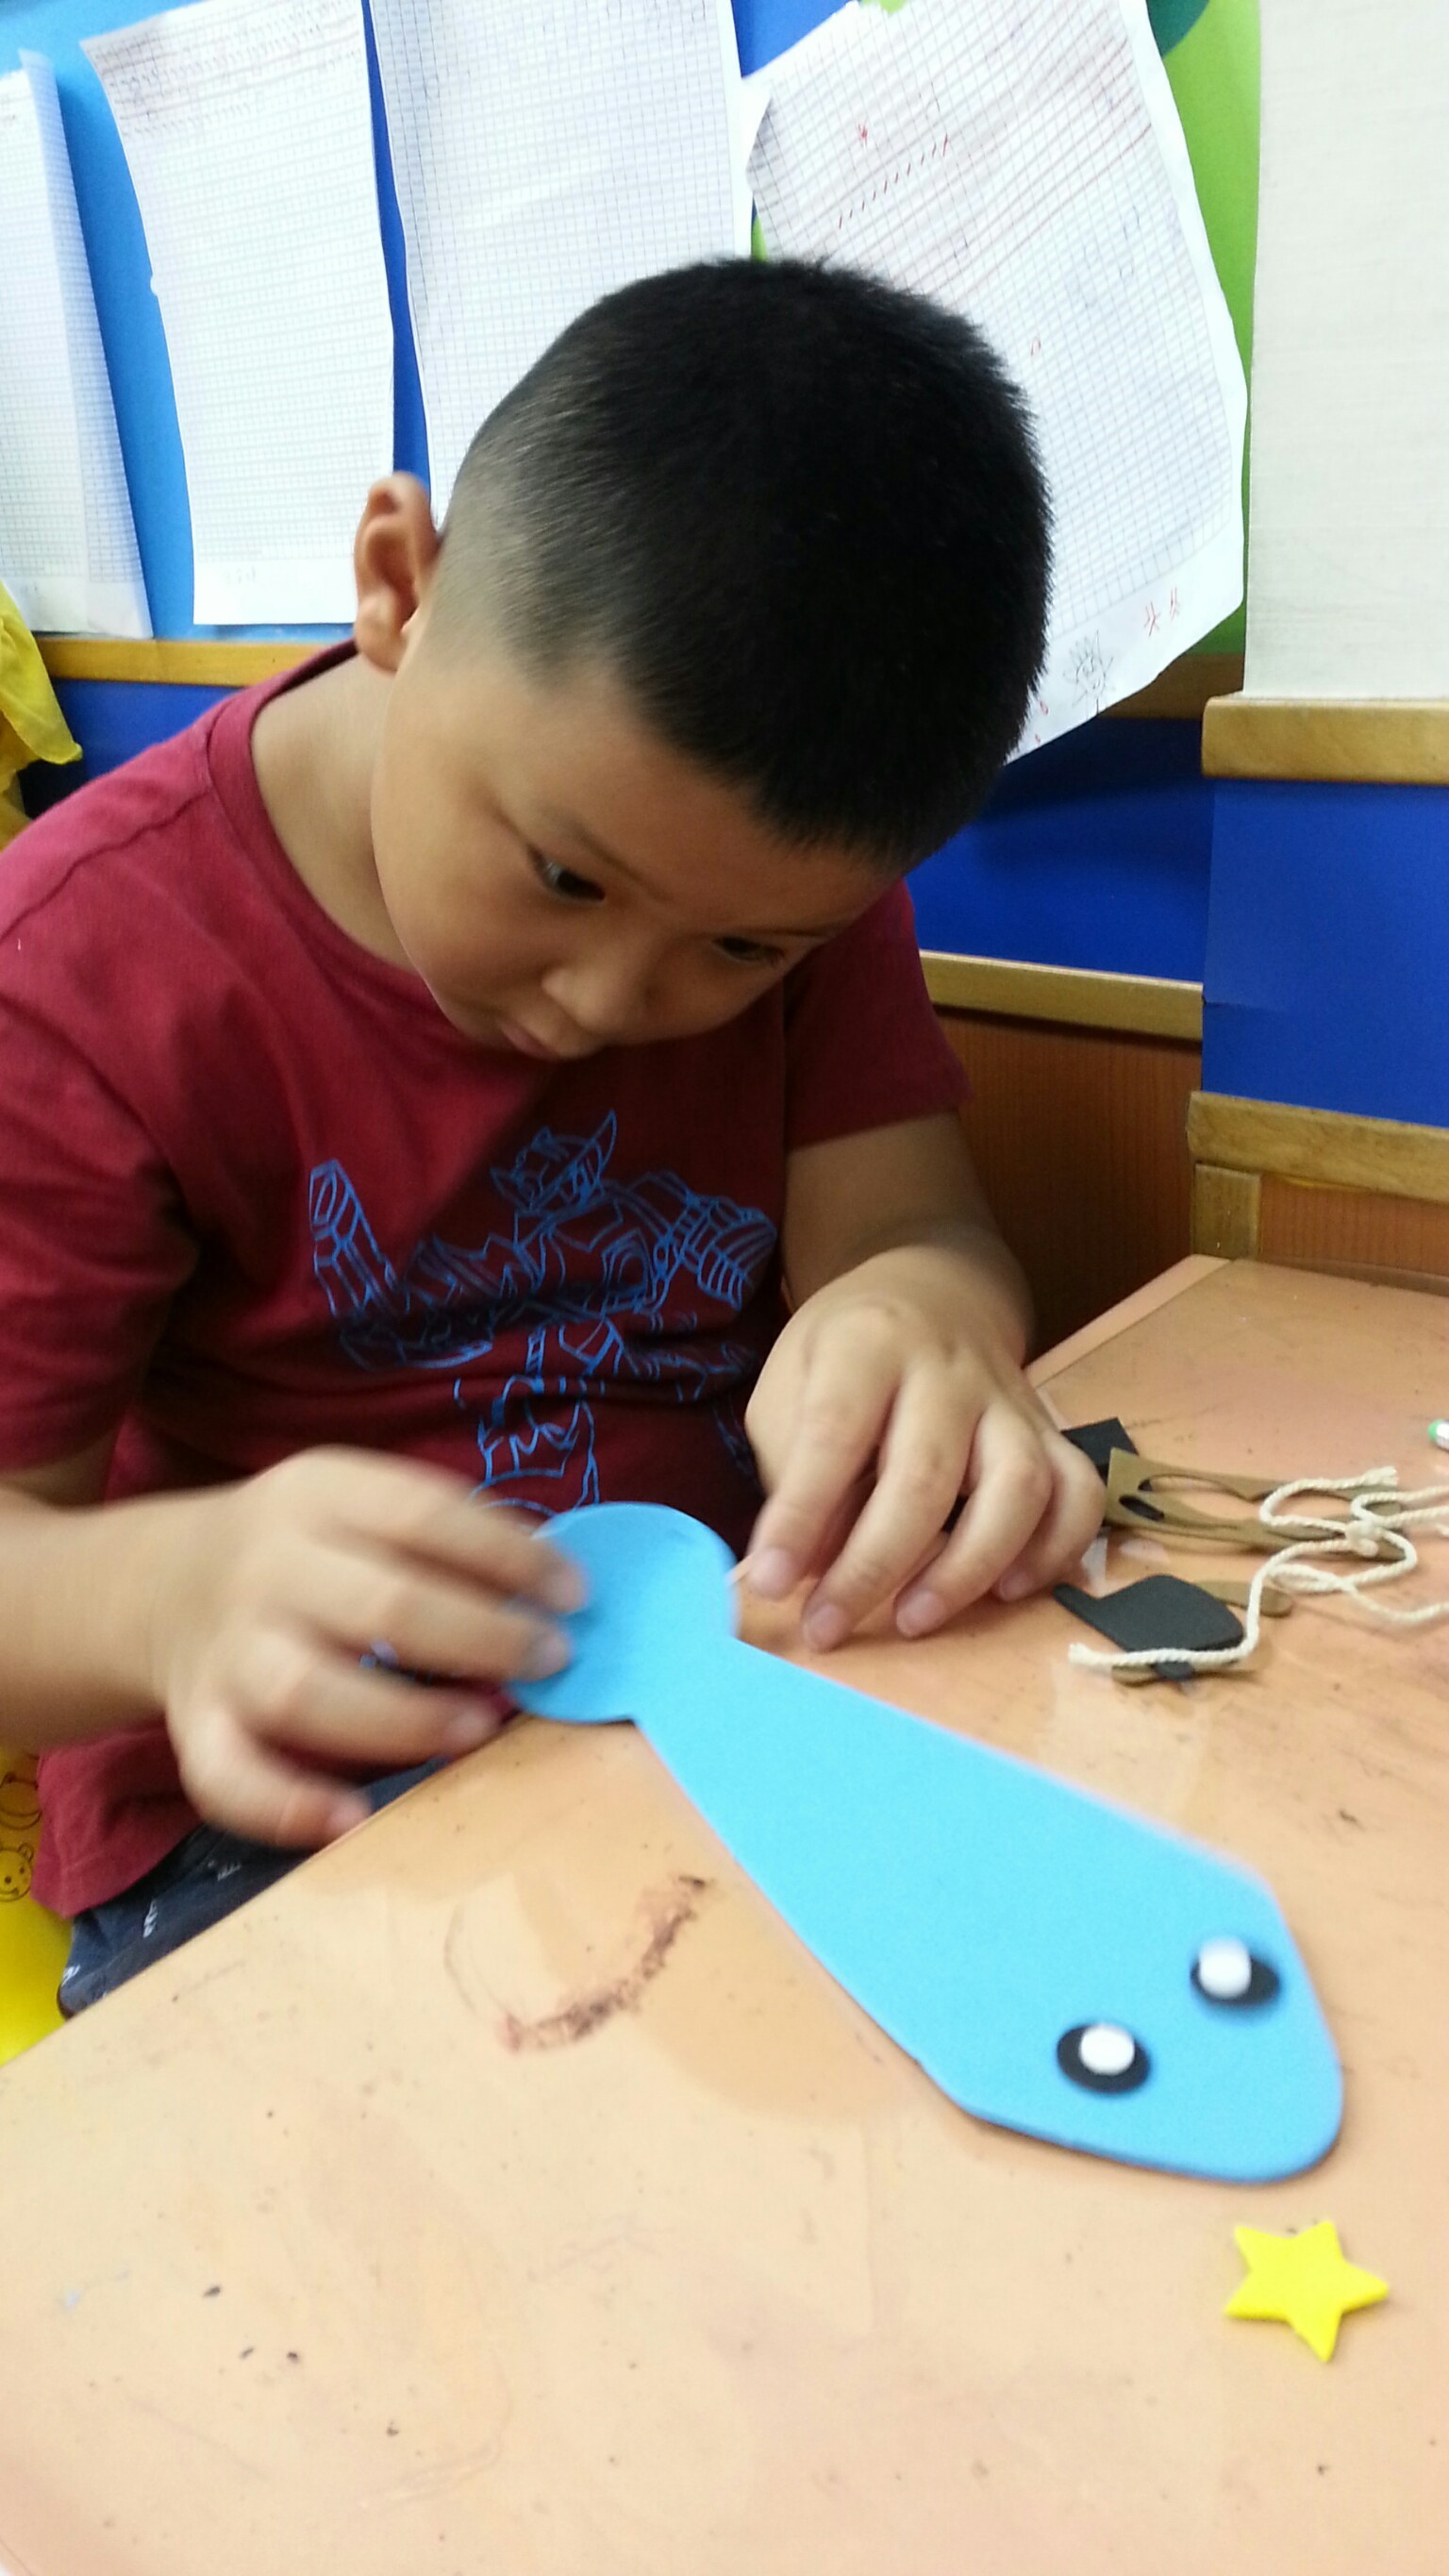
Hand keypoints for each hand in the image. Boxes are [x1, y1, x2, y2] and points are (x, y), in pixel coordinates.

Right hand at [148, 1450, 582, 1846]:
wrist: (164, 1583)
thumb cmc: (306, 1548)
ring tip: (482, 1728)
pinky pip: (229, 1777)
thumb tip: (555, 1585)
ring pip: (308, 1692)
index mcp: (316, 1494)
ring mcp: (228, 1651)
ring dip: (406, 1719)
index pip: (422, 1513)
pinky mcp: (197, 1726)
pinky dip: (288, 1808)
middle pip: (380, 1604)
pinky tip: (354, 1819)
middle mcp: (267, 1567)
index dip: (508, 1555)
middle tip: (551, 1659)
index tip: (574, 1594)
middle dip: (482, 1636)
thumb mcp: (358, 1502)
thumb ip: (444, 1533)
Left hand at [744, 1245, 1101, 1647]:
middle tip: (827, 1628)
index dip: (801, 1516)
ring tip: (913, 1618)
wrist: (937, 1290)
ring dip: (967, 1568)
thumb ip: (794, 1467)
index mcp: (868, 1346)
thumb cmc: (846, 1354)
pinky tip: (1007, 1591)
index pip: (836, 1434)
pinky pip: (1079, 1493)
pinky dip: (1055, 1550)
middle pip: (925, 1475)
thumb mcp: (790, 1384)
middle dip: (873, 1566)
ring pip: (1019, 1487)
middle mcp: (948, 1372)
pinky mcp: (1051, 1434)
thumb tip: (807, 1565)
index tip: (768, 1583)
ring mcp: (1010, 1403)